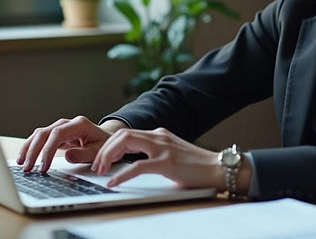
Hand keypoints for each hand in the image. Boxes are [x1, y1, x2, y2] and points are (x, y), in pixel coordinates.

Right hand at [16, 116, 124, 172]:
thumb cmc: (103, 144)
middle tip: (28, 168)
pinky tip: (24, 158)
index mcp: (79, 124)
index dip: (48, 150)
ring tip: (21, 164)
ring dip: (28, 149)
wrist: (105, 138)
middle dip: (33, 151)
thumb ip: (84, 154)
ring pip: (38, 134)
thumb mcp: (99, 151)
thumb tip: (68, 156)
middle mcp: (67, 123)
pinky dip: (31, 147)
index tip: (44, 167)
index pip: (58, 134)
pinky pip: (39, 138)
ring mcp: (60, 126)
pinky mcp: (55, 133)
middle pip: (44, 133)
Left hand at [91, 127, 222, 189]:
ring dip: (108, 157)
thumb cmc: (197, 166)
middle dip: (104, 150)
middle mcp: (159, 137)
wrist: (218, 168)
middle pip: (122, 135)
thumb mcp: (172, 154)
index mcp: (159, 135)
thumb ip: (155, 154)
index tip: (101, 159)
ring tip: (101, 171)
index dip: (109, 146)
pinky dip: (122, 174)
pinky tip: (113, 182)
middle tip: (96, 166)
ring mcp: (163, 148)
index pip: (127, 134)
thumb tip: (134, 163)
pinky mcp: (167, 163)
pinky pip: (138, 166)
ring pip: (126, 143)